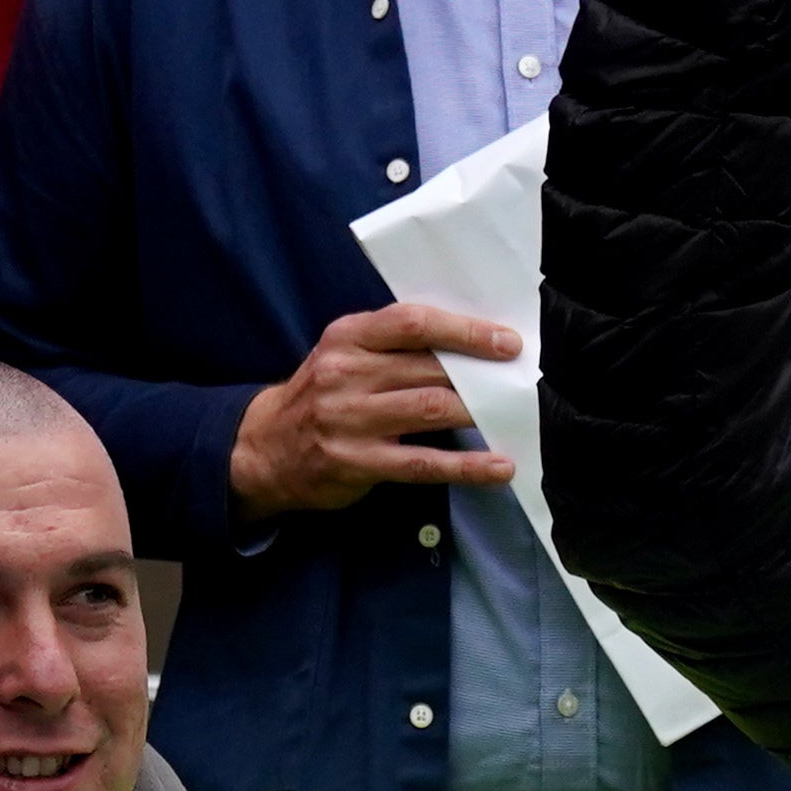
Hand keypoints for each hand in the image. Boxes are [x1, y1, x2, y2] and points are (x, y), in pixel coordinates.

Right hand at [231, 300, 514, 519]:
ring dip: (480, 413)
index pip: (413, 323)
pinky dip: (467, 466)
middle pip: (429, 368)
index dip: (465, 331)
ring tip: (517, 415)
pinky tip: (500, 467)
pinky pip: (423, 463)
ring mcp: (350, 419)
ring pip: (430, 410)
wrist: (265, 448)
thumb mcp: (346, 356)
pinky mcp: (357, 462)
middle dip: (483, 375)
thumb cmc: (323, 396)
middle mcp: (346, 373)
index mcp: (348, 336)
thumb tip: (471, 346)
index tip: (507, 342)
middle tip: (525, 382)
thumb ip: (394, 347)